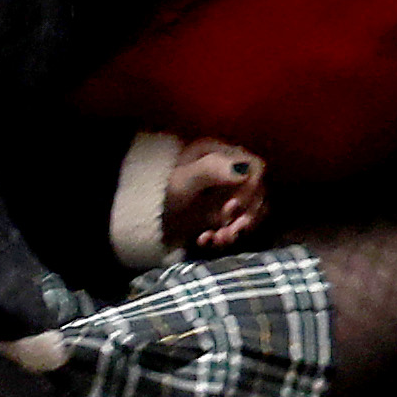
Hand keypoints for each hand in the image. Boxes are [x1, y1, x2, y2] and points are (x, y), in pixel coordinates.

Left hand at [164, 138, 267, 253]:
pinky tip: (205, 241)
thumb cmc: (158, 190)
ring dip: (237, 229)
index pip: (254, 167)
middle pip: (257, 192)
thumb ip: (212, 169)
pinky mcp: (219, 216)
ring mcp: (225, 195)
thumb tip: (245, 170)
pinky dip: (225, 237)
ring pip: (250, 212)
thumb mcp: (183, 178)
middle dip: (246, 214)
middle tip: (228, 229)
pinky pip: (235, 226)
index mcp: (220, 154)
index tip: (234, 207)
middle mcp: (227, 173)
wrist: (138, 216)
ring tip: (217, 240)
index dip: (251, 188)